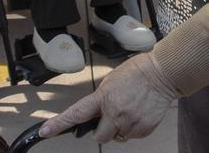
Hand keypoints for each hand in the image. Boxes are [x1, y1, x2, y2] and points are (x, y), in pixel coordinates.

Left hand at [40, 54, 177, 143]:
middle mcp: (115, 113)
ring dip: (121, 127)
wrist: (163, 74)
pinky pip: (133, 135)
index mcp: (104, 98)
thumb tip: (98, 113)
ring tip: (131, 108)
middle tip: (112, 115)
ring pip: (118, 136)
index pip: (76, 114)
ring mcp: (130, 122)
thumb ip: (102, 99)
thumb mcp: (111, 81)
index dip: (59, 124)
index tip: (45, 131)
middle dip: (104, 129)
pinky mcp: (143, 129)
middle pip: (100, 136)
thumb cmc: (138, 72)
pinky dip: (134, 127)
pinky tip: (140, 111)